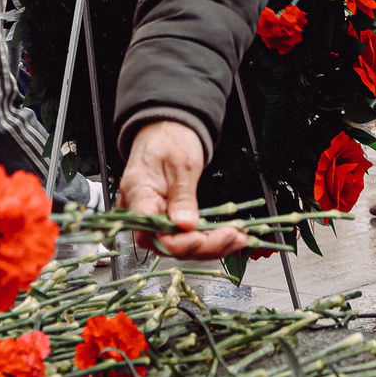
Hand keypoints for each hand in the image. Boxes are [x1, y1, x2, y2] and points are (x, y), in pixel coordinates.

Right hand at [119, 120, 247, 258]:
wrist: (167, 130)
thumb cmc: (169, 140)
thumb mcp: (181, 163)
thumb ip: (182, 196)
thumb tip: (186, 225)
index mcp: (138, 195)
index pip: (152, 233)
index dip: (178, 243)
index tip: (203, 238)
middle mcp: (142, 213)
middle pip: (168, 245)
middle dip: (203, 246)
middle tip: (232, 236)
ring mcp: (155, 218)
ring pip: (180, 245)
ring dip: (210, 246)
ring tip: (238, 238)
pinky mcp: (169, 220)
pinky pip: (186, 236)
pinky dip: (208, 239)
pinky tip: (229, 235)